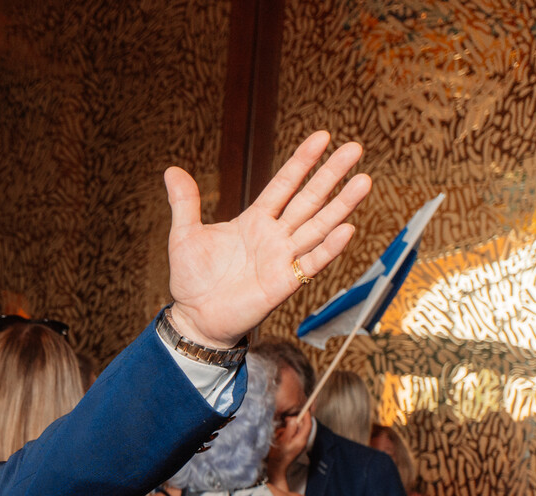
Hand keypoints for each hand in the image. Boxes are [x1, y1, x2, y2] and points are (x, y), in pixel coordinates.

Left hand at [166, 131, 371, 346]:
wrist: (195, 318)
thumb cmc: (192, 280)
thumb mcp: (184, 236)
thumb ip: (184, 203)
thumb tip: (171, 170)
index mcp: (254, 220)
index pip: (283, 184)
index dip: (301, 162)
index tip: (323, 136)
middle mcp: (274, 236)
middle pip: (309, 199)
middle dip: (331, 175)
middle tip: (355, 147)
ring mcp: (283, 258)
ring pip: (318, 226)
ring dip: (341, 206)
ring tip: (363, 181)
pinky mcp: (285, 283)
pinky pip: (311, 263)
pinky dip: (329, 248)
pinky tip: (346, 229)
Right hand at [265, 410, 310, 487]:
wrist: (276, 469)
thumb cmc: (278, 456)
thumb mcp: (282, 440)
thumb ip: (290, 428)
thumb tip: (294, 419)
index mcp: (301, 439)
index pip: (308, 424)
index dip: (306, 415)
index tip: (304, 408)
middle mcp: (302, 441)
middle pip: (302, 426)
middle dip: (293, 423)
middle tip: (283, 423)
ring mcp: (299, 444)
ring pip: (296, 430)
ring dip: (287, 429)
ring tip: (279, 436)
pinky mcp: (294, 446)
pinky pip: (292, 436)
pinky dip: (285, 435)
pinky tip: (279, 440)